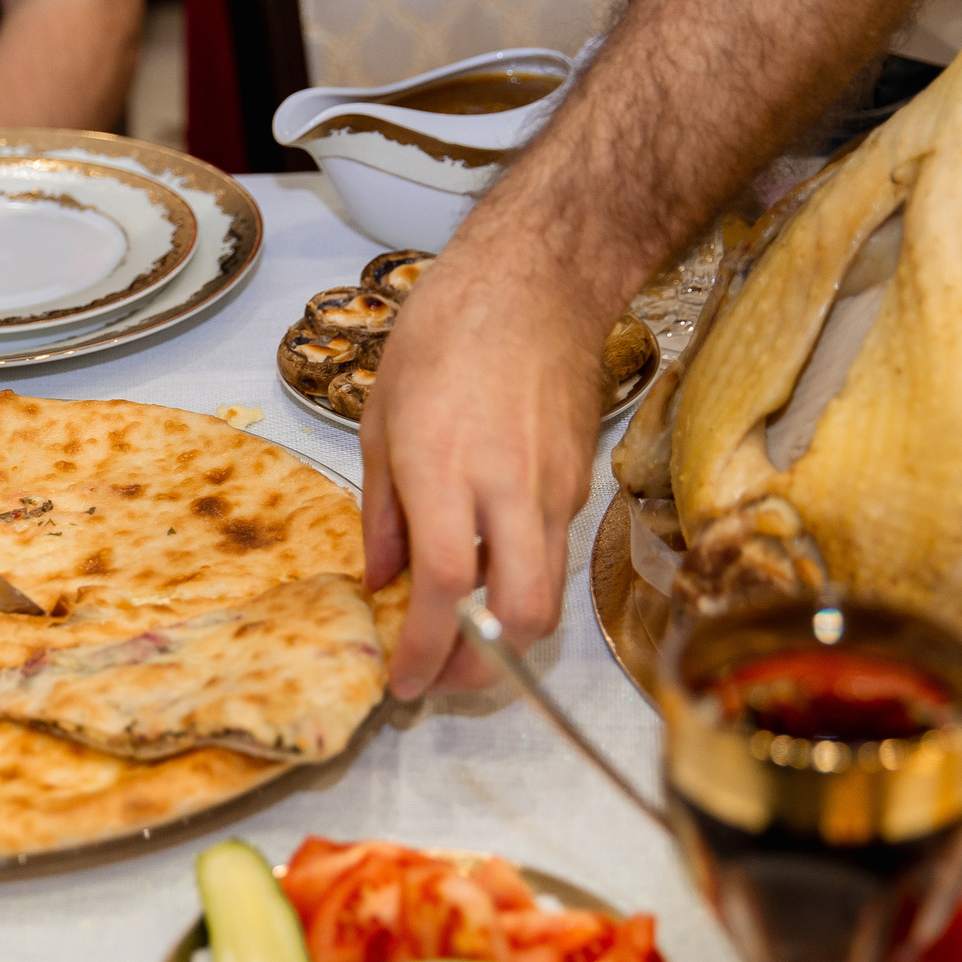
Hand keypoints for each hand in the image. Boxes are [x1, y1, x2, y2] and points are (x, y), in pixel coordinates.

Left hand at [360, 248, 605, 697]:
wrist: (534, 282)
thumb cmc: (444, 336)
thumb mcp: (382, 419)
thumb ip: (381, 512)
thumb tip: (383, 582)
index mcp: (448, 466)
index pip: (450, 585)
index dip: (426, 647)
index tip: (402, 680)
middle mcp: (510, 485)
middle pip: (523, 612)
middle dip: (484, 666)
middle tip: (440, 676)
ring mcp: (556, 486)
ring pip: (548, 593)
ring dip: (505, 633)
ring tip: (457, 637)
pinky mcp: (580, 482)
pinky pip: (552, 554)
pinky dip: (520, 582)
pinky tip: (486, 573)